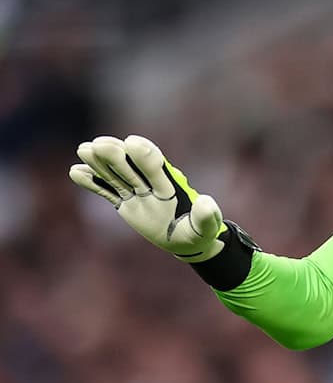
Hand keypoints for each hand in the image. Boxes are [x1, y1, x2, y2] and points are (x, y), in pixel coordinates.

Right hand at [69, 135, 225, 261]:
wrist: (185, 239)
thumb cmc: (199, 231)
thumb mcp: (205, 227)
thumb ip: (207, 216)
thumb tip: (207, 203)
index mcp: (171, 185)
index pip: (156, 165)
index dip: (145, 155)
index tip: (131, 143)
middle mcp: (151, 184)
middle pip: (131, 166)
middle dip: (117, 155)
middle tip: (99, 144)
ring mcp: (137, 192)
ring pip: (116, 175)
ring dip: (100, 163)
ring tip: (83, 149)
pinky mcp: (125, 202)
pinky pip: (107, 191)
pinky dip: (92, 183)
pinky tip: (75, 172)